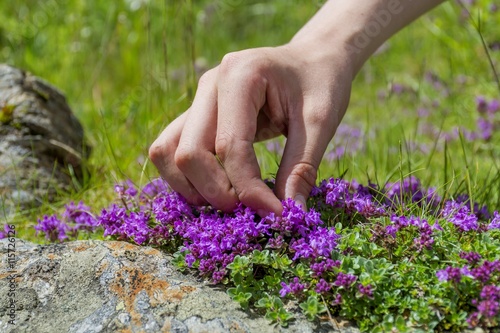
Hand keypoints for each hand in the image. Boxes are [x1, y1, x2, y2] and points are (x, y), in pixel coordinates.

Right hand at [149, 42, 353, 214]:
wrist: (312, 60)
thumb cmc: (321, 84)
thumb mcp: (321, 122)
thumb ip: (302, 168)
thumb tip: (289, 216)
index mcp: (241, 76)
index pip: (230, 146)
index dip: (249, 189)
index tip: (276, 215)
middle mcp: (210, 84)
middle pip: (189, 153)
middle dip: (217, 192)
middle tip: (250, 210)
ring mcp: (199, 98)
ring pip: (167, 152)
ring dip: (191, 187)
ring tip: (230, 201)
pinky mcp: (197, 113)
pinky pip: (172, 148)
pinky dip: (185, 176)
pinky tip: (216, 189)